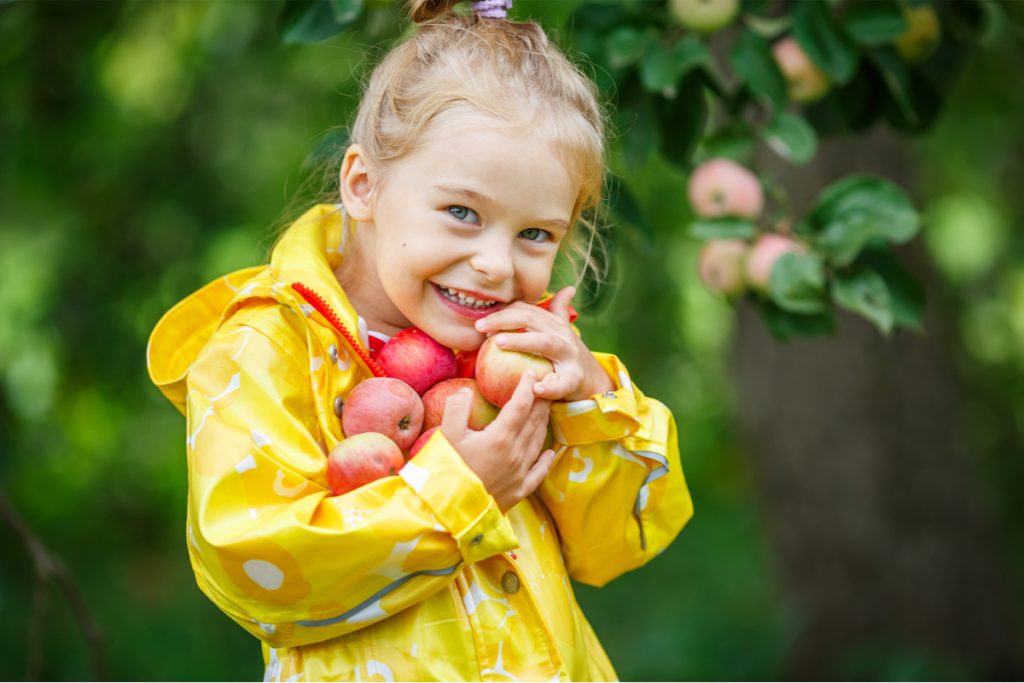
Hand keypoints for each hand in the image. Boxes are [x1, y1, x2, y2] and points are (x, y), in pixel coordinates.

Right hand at [441, 371, 554, 512]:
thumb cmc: (445, 471)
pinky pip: (538, 473)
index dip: (527, 387)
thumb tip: (467, 391)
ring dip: (543, 424)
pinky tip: (549, 452)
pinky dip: (545, 460)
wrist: (448, 512)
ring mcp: (519, 474)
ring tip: (546, 410)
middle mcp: (515, 454)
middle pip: (534, 422)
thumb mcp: (446, 436)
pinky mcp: (518, 492)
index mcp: (500, 438)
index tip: (531, 373)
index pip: (520, 405)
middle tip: (546, 386)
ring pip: (537, 443)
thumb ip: (457, 409)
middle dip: (540, 402)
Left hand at [474, 286, 613, 401]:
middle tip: (480, 327)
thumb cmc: (568, 356)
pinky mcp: (575, 379)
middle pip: (532, 320)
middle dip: (504, 320)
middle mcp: (562, 335)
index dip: (503, 312)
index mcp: (554, 325)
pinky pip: (562, 383)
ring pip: (546, 343)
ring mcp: (570, 356)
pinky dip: (550, 386)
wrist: (594, 380)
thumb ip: (558, 311)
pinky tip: (535, 388)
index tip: (481, 321)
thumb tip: (568, 288)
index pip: (526, 310)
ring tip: (498, 343)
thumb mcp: (562, 332)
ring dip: (522, 341)